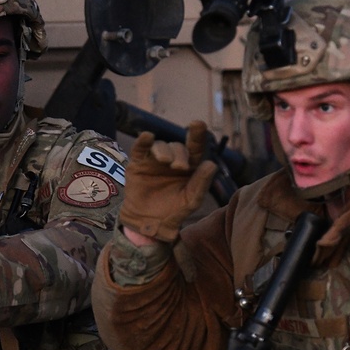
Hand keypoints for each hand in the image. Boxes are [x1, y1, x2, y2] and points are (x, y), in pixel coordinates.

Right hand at [118, 121, 218, 242]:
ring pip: (160, 146)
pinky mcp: (138, 164)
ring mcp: (154, 161)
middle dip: (179, 154)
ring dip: (164, 150)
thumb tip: (212, 164)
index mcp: (189, 167)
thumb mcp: (191, 200)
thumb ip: (201, 183)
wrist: (149, 225)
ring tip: (164, 161)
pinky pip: (140, 148)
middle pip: (177, 147)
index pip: (195, 147)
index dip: (197, 134)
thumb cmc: (174, 213)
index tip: (198, 124)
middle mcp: (172, 160)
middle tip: (179, 167)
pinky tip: (147, 137)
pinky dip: (143, 141)